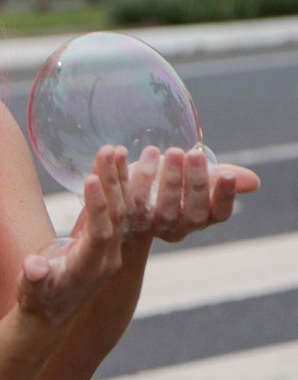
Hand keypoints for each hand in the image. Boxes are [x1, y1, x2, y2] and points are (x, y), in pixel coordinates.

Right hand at [17, 146, 128, 323]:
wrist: (51, 313)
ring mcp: (111, 249)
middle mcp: (107, 258)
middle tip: (109, 150)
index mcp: (89, 269)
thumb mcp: (30, 290)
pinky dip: (116, 186)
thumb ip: (33, 277)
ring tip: (116, 149)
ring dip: (118, 179)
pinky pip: (117, 210)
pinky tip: (115, 162)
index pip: (100, 234)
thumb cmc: (36, 298)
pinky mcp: (108, 240)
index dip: (97, 207)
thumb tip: (34, 268)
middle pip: (116, 216)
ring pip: (121, 210)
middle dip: (112, 183)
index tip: (91, 177)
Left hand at [136, 145, 258, 241]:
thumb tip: (254, 181)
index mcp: (201, 217)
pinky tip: (145, 152)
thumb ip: (217, 176)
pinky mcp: (128, 215)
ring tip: (173, 152)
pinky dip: (139, 174)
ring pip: (165, 208)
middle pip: (194, 211)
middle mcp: (179, 226)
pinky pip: (134, 198)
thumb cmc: (166, 180)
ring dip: (170, 179)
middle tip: (194, 155)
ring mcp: (153, 225)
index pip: (219, 213)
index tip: (227, 174)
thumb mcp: (193, 176)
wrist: (126, 192)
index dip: (225, 196)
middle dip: (196, 182)